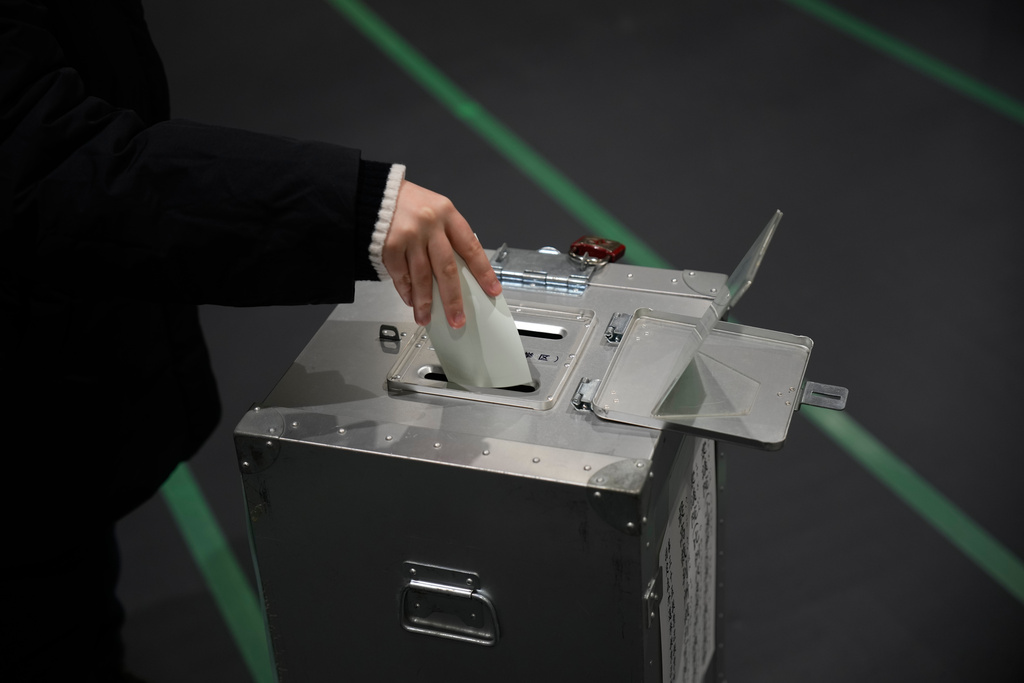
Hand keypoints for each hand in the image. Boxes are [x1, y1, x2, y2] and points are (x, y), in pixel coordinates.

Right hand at [382, 180, 501, 327]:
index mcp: (447, 214)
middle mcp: (430, 224)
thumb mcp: (435, 211)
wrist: (372, 193)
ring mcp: (409, 235)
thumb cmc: (406, 204)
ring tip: (426, 317)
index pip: (471, 247)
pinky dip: (406, 291)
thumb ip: (447, 236)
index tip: (492, 290)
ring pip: (422, 277)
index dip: (483, 272)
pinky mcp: (389, 244)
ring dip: (425, 302)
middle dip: (453, 299)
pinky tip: (410, 301)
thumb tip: (457, 273)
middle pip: (447, 269)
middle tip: (457, 319)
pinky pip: (401, 275)